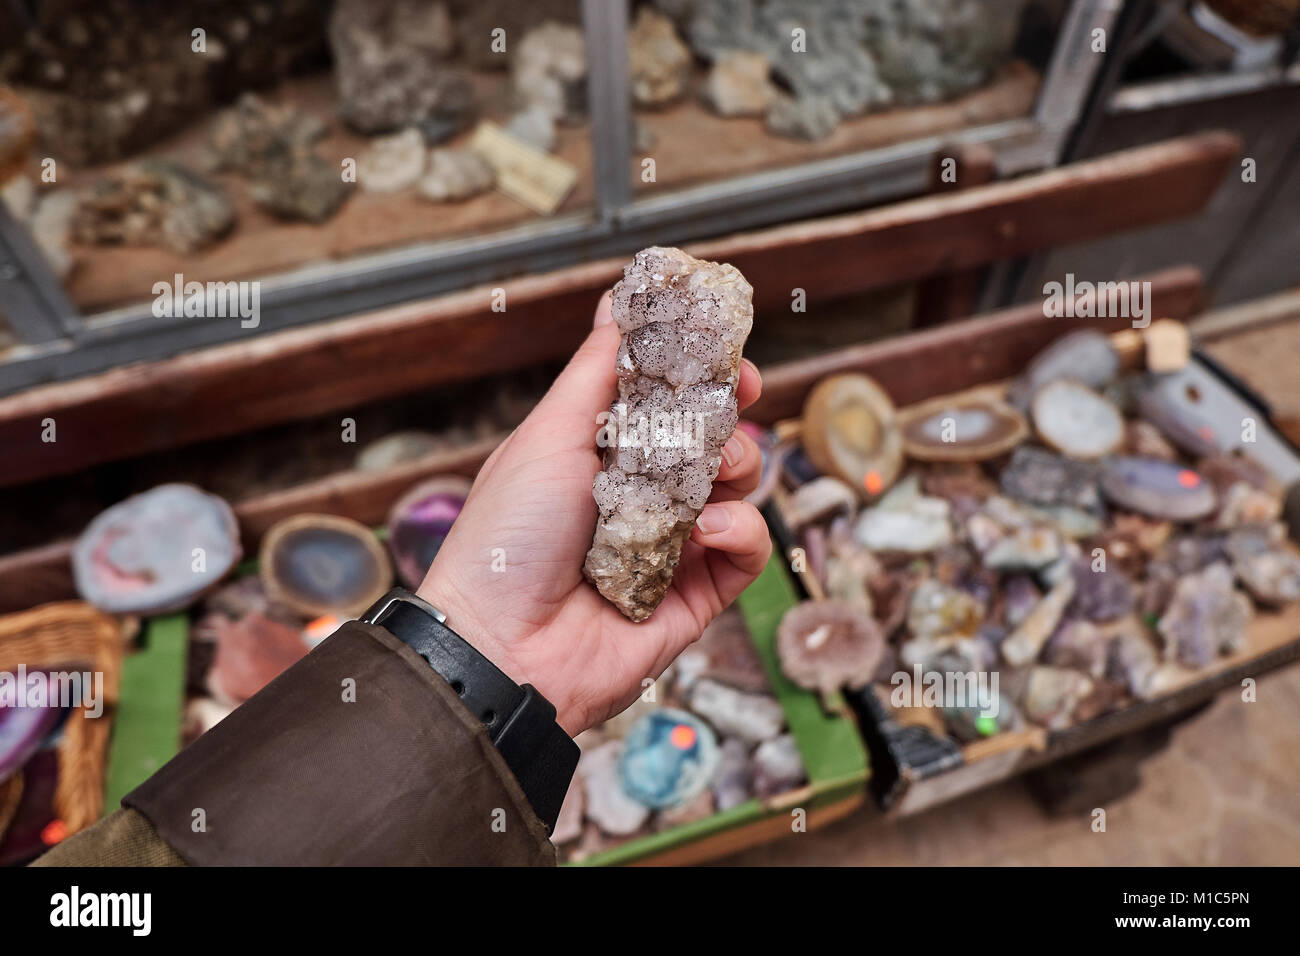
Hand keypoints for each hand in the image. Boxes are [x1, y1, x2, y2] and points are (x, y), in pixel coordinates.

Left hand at [418, 292, 770, 734]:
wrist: (503, 645)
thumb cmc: (509, 536)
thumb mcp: (550, 434)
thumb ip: (597, 370)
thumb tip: (617, 301)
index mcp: (604, 454)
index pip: (670, 402)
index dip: (702, 374)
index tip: (725, 352)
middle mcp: (643, 496)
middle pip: (714, 438)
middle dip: (731, 414)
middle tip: (740, 396)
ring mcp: (674, 545)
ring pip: (741, 487)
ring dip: (735, 467)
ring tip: (704, 477)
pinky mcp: (698, 594)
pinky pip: (748, 549)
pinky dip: (740, 531)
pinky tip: (706, 531)